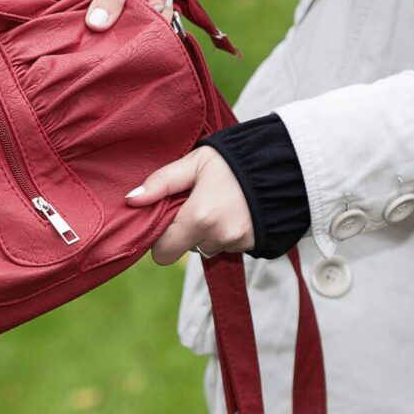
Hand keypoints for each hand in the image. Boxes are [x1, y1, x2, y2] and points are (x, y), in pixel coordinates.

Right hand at [62, 0, 213, 29]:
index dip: (79, 26)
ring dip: (150, 18)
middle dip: (127, 23)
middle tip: (148, 5)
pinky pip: (142, 27)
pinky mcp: (134, 10)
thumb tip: (94, 25)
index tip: (104, 31)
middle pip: (96, 28)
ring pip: (124, 29)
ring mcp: (115, 4)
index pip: (65, 10)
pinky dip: (159, 17)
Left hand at [125, 146, 253, 264]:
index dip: (161, 237)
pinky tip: (232, 211)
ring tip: (218, 205)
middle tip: (195, 205)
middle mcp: (217, 236)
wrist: (282, 164)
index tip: (169, 217)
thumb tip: (131, 200)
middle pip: (184, 250)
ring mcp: (237, 243)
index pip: (163, 252)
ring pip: (205, 247)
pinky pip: (226, 246)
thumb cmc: (232, 161)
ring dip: (206, 232)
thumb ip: (161, 182)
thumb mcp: (194, 163)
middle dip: (184, 233)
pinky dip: (224, 233)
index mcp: (199, 217)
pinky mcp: (251, 246)